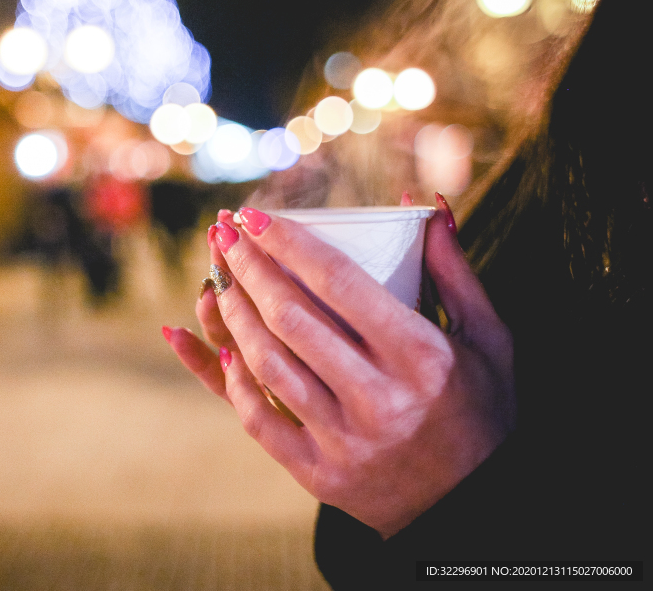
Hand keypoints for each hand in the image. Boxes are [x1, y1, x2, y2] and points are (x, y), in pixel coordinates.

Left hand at [163, 197, 514, 537]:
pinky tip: (225, 348)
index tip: (255, 216)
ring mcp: (346, 441)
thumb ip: (455, 269)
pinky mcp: (321, 475)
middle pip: (293, 318)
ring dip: (235, 317)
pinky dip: (236, 382)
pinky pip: (262, 422)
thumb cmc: (479, 410)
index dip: (289, 243)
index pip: (339, 282)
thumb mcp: (488, 338)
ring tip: (219, 282)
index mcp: (421, 355)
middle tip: (223, 234)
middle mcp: (380, 398)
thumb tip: (428, 202)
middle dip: (249, 268)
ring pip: (270, 366)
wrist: (473, 506)